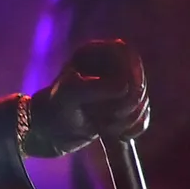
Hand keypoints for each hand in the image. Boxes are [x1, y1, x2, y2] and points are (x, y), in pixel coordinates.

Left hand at [22, 39, 149, 157]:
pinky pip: (143, 117)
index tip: (123, 92)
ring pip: (142, 102)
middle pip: (138, 81)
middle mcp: (109, 68)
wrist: (46, 134)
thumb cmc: (52, 109)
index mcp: (94, 54)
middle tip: (104, 118)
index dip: (131, 73)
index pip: (125, 53)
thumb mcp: (67, 95)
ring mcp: (118, 89)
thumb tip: (124, 86)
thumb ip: (93, 87)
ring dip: (128, 119)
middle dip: (127, 104)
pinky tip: (118, 135)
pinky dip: (135, 128)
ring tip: (102, 127)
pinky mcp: (122, 110)